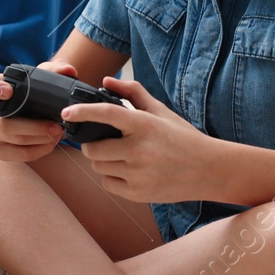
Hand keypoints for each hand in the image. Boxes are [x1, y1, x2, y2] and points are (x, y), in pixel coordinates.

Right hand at [0, 61, 71, 161]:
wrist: (31, 111)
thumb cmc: (33, 90)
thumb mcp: (42, 76)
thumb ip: (55, 69)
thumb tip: (68, 70)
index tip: (8, 91)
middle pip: (3, 122)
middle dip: (33, 126)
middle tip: (56, 125)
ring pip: (13, 139)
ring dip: (40, 139)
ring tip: (59, 133)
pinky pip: (16, 154)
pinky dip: (38, 150)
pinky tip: (50, 143)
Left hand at [69, 76, 212, 203]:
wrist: (207, 170)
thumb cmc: (183, 138)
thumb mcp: (161, 112)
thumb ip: (133, 93)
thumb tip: (105, 81)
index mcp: (145, 125)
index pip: (106, 114)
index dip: (83, 111)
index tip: (66, 112)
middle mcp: (139, 150)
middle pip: (93, 148)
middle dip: (92, 144)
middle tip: (103, 141)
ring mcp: (138, 174)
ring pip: (98, 167)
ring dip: (103, 161)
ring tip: (120, 156)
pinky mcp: (138, 193)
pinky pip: (108, 184)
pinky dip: (112, 178)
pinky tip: (129, 172)